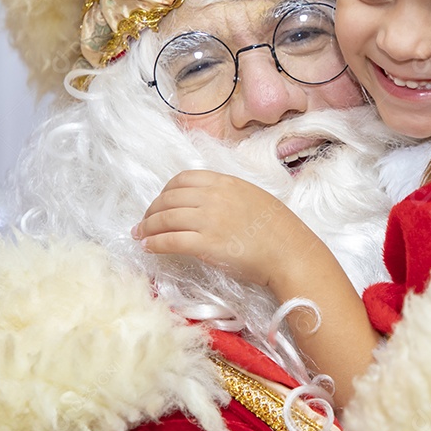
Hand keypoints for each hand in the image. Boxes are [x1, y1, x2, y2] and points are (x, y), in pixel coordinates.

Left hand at [134, 170, 315, 287]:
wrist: (289, 252)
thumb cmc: (278, 228)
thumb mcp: (252, 196)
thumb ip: (227, 194)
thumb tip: (205, 201)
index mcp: (225, 182)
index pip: (183, 179)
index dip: (165, 191)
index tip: (161, 202)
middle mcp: (213, 197)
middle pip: (169, 198)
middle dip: (151, 210)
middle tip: (144, 221)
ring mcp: (208, 220)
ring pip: (164, 218)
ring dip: (147, 227)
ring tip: (140, 235)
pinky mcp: (205, 245)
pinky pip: (170, 240)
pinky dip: (155, 243)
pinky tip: (149, 247)